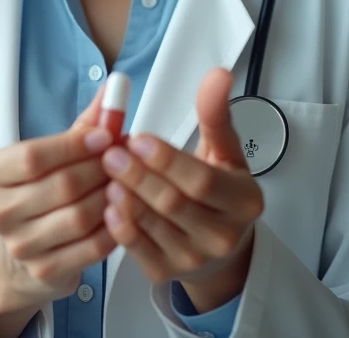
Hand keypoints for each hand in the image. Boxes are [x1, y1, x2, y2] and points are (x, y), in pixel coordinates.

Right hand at [0, 84, 117, 315]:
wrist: (17, 255)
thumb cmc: (38, 189)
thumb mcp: (52, 153)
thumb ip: (84, 122)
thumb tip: (117, 87)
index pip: (32, 156)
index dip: (74, 145)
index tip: (106, 135)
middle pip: (60, 185)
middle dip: (100, 168)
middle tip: (126, 158)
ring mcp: (20, 246)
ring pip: (78, 216)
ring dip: (111, 196)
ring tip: (128, 182)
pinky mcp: (44, 272)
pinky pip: (90, 247)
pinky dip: (113, 227)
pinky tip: (123, 211)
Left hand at [100, 67, 263, 303]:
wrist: (219, 242)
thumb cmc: (219, 185)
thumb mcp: (224, 149)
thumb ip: (216, 113)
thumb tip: (218, 74)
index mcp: (243, 201)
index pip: (201, 181)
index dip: (166, 159)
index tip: (138, 136)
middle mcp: (223, 236)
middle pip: (172, 203)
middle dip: (138, 175)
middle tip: (111, 151)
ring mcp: (195, 259)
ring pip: (153, 226)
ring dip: (125, 197)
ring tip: (105, 171)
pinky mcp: (168, 273)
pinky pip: (138, 250)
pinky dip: (120, 227)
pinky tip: (107, 203)